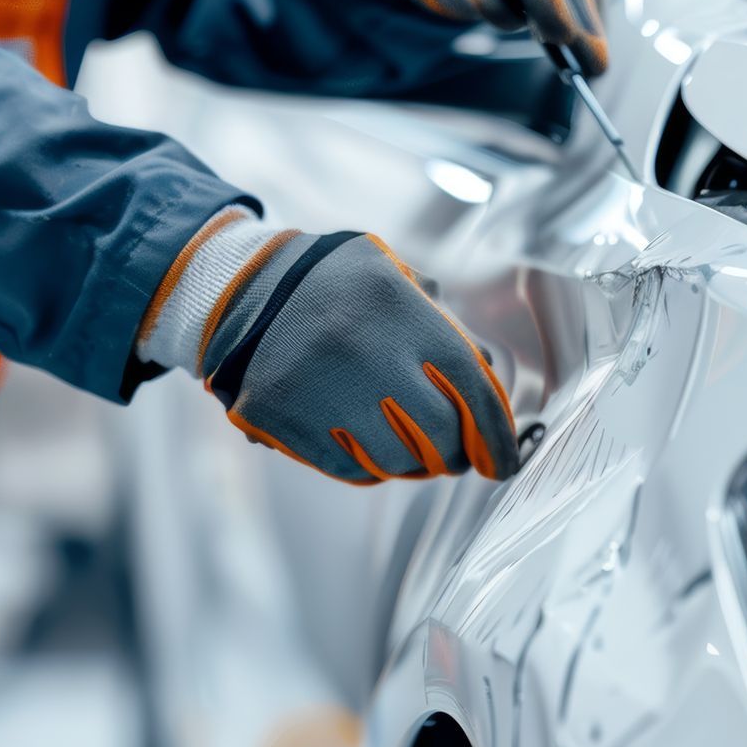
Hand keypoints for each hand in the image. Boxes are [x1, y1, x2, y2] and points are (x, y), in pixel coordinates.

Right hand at [149, 220, 519, 484]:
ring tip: (401, 441)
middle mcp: (362, 351)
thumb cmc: (337, 286)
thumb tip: (487, 384)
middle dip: (452, 453)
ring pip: (392, 461)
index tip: (503, 463)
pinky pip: (347, 468)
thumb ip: (443, 326)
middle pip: (436, 435)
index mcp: (398, 308)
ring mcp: (320, 389)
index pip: (471, 386)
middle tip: (452, 453)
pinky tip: (360, 439)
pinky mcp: (283, 419)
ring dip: (408, 461)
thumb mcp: (394, 278)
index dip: (497, 434)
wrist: (244, 289)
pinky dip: (364, 464)